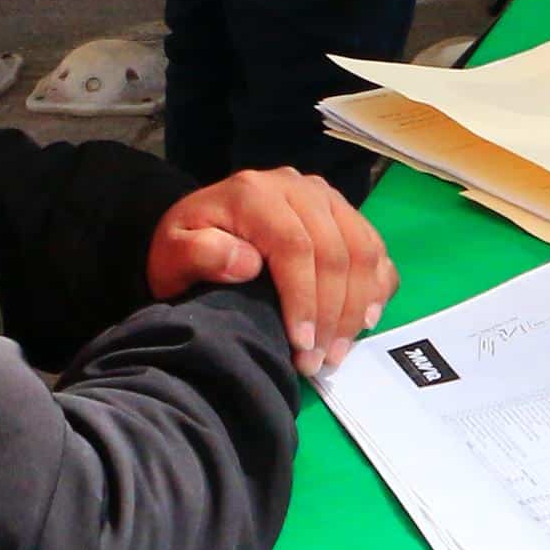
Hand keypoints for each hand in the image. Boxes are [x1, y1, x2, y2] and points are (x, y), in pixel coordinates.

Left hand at [146, 167, 396, 373]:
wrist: (202, 228)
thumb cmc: (187, 247)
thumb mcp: (172, 253)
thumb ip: (198, 253)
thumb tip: (246, 262)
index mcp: (256, 193)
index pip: (296, 245)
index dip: (305, 298)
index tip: (300, 343)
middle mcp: (299, 187)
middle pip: (335, 251)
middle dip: (332, 314)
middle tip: (318, 361)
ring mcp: (329, 200)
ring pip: (363, 251)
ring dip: (357, 308)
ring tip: (337, 352)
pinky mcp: (347, 216)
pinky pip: (376, 250)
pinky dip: (377, 288)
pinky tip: (363, 322)